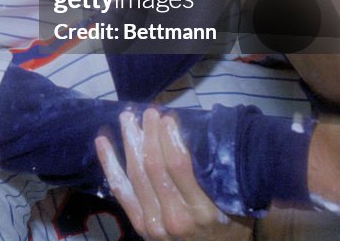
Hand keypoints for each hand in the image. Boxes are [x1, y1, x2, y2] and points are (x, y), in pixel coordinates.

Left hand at [96, 108, 252, 239]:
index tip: (168, 117)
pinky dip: (109, 164)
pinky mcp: (140, 226)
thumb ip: (223, 177)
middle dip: (149, 134)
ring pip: (135, 175)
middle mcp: (175, 218)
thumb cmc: (231, 227)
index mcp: (202, 210)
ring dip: (129, 142)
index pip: (178, 165)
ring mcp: (154, 224)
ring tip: (127, 118)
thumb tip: (211, 135)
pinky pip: (121, 191)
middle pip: (154, 166)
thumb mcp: (237, 205)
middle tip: (148, 112)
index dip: (169, 137)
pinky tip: (102, 142)